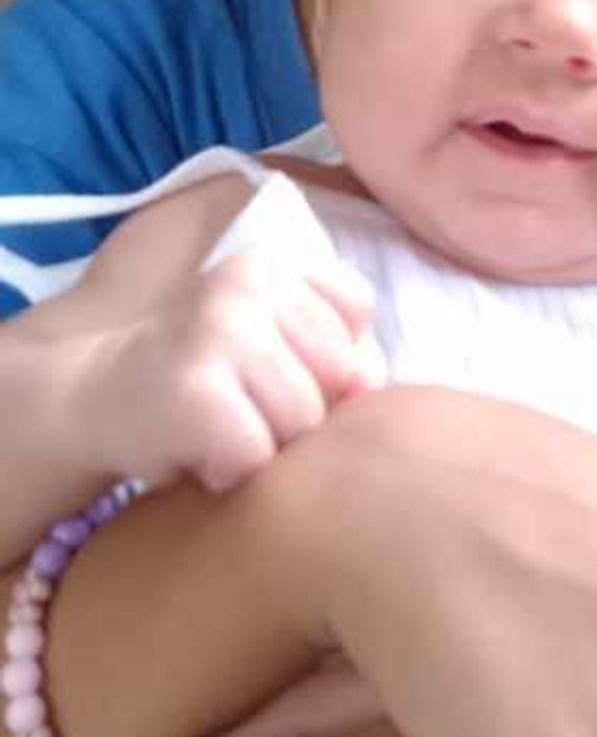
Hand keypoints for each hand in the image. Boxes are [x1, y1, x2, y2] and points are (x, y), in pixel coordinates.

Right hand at [94, 249, 385, 490]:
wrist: (87, 399)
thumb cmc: (195, 378)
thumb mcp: (262, 338)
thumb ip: (329, 345)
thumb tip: (369, 380)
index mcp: (270, 265)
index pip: (356, 311)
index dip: (329, 356)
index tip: (272, 367)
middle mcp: (246, 286)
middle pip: (340, 374)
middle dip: (301, 408)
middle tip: (240, 405)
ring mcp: (219, 334)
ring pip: (303, 421)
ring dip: (264, 445)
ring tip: (218, 428)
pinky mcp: (195, 391)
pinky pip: (256, 457)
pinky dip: (229, 471)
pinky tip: (195, 452)